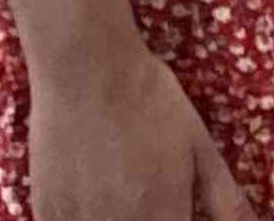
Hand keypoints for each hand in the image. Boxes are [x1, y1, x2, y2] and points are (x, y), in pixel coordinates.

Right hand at [29, 31, 252, 220]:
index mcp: (163, 216)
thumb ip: (226, 200)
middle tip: (148, 196)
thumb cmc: (149, 100)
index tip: (178, 214)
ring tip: (122, 188)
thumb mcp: (199, 146)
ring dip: (118, 220)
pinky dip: (84, 220)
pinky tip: (93, 200)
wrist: (87, 67)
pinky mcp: (47, 212)